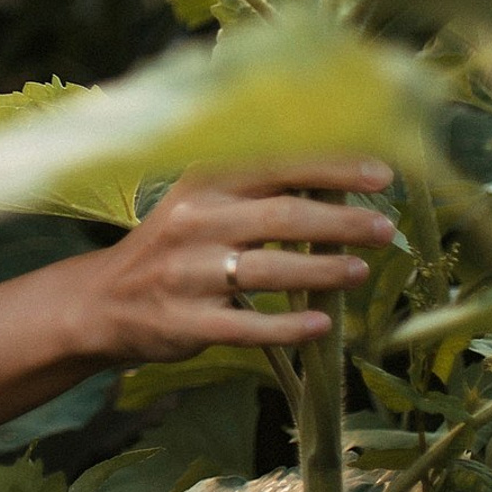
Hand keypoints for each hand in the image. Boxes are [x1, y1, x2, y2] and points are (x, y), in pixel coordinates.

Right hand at [65, 157, 398, 363]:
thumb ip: (256, 188)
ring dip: (325, 270)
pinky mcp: (188, 321)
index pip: (275, 164)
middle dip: (341, 221)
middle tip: (386, 229)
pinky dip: (289, 327)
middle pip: (281, 216)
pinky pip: (248, 326)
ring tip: (362, 270)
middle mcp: (195, 221)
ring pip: (270, 270)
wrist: (105, 300)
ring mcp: (190, 273)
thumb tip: (338, 177)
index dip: (331, 167)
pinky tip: (322, 326)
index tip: (380, 173)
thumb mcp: (201, 202)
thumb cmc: (173, 245)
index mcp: (203, 183)